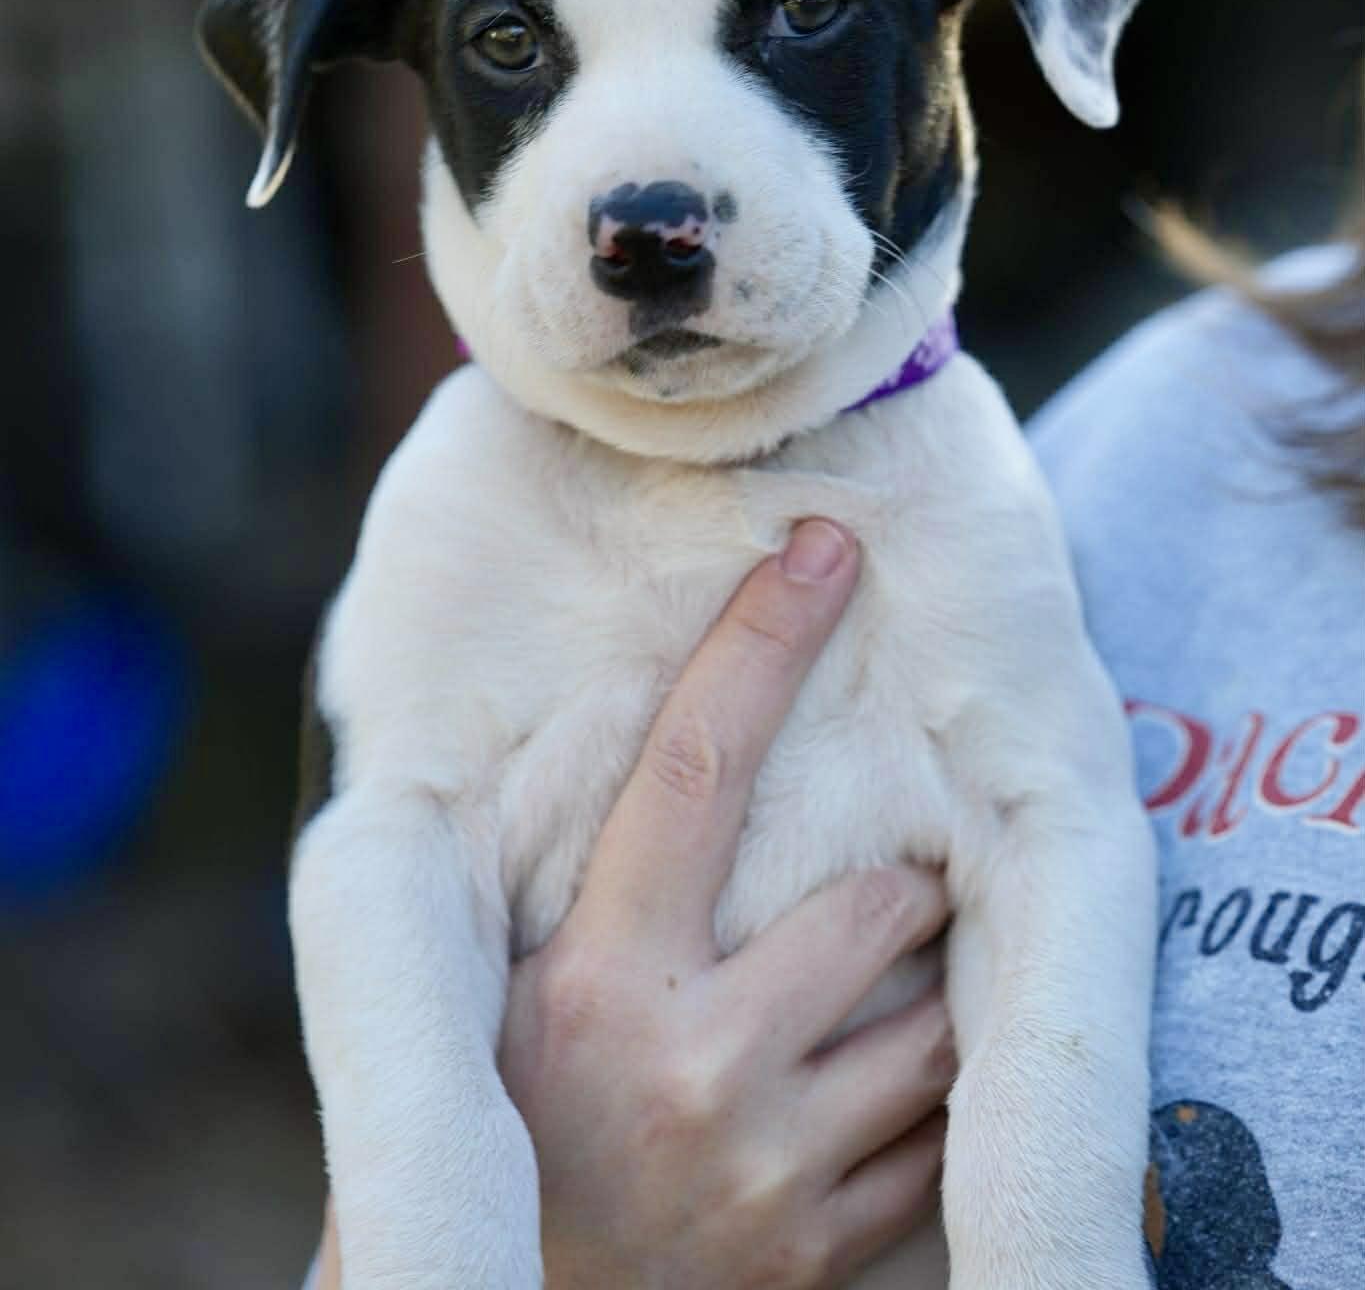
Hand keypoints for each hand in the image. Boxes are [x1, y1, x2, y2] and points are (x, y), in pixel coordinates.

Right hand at [500, 519, 951, 1288]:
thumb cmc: (520, 1131)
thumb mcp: (526, 998)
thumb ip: (594, 895)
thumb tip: (670, 738)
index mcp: (594, 983)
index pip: (695, 771)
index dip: (762, 642)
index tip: (825, 548)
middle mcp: (689, 1067)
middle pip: (875, 900)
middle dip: (883, 891)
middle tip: (851, 900)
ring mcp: (770, 1170)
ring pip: (936, 1014)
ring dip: (918, 990)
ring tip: (857, 1004)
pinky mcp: (828, 1249)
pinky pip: (941, 1127)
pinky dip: (924, 1098)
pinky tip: (861, 1097)